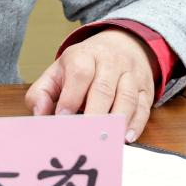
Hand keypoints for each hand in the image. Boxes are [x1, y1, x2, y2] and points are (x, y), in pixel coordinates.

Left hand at [25, 28, 157, 142]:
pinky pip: (144, 106)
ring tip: (105, 141)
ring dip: (116, 121)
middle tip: (84, 137)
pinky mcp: (145, 88)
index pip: (79, 74)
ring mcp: (130, 74)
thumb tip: (39, 115)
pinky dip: (137, 123)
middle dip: (94, 115)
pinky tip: (126, 137)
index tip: (62, 119)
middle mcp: (110, 62)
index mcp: (83, 56)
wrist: (121, 44)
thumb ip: (42, 92)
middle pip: (104, 89)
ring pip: (126, 98)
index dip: (71, 98)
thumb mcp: (58, 71)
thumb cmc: (84, 65)